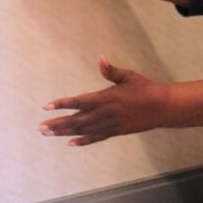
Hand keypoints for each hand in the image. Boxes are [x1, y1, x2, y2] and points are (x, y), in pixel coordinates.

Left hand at [38, 57, 165, 145]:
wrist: (162, 108)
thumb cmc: (145, 88)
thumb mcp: (128, 76)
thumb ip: (111, 71)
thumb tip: (101, 59)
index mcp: (105, 98)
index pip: (78, 102)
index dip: (61, 104)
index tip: (46, 106)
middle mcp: (104, 114)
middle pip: (76, 120)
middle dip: (57, 124)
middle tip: (40, 127)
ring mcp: (109, 125)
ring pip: (82, 131)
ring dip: (64, 132)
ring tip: (48, 134)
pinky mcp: (115, 132)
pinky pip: (96, 138)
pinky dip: (83, 141)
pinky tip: (71, 143)